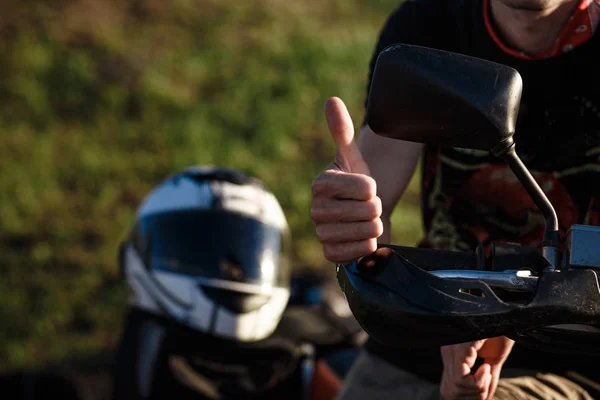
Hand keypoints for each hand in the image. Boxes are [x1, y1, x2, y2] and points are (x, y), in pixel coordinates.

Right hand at [311, 97, 382, 262]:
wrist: (359, 217)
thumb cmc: (357, 185)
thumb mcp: (354, 158)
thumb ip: (343, 131)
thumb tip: (331, 100)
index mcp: (320, 183)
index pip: (366, 187)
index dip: (373, 189)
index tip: (365, 189)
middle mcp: (316, 209)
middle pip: (368, 211)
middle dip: (374, 209)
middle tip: (365, 207)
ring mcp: (322, 233)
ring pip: (367, 231)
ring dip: (373, 227)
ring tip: (364, 222)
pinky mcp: (330, 254)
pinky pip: (358, 251)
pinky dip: (366, 247)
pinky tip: (360, 240)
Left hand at [440, 336, 513, 399]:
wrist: (509, 314)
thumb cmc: (501, 331)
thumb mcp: (493, 360)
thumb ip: (485, 378)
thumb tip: (484, 399)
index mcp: (452, 354)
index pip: (448, 389)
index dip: (469, 397)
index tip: (485, 393)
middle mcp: (447, 351)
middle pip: (452, 391)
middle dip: (475, 395)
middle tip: (489, 380)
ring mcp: (450, 349)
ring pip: (457, 388)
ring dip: (478, 388)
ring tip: (488, 371)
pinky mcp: (458, 347)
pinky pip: (461, 379)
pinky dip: (478, 382)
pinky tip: (487, 367)